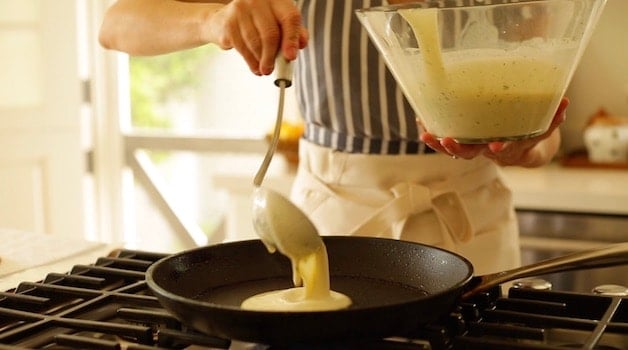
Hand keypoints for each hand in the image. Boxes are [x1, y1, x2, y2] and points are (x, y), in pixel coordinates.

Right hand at [207, 0, 307, 75]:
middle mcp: (258, 1)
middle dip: (272, 57)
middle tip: (272, 70)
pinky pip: (242, 48)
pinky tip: (254, 65)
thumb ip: (294, 32)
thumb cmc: (258, 21)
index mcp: (276, 0)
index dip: (292, 39)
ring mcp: (241, 10)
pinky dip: (250, 61)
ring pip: (255, 43)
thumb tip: (301, 44)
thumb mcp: (279, 22)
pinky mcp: (228, 22)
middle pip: (270, 34)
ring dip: (260, 61)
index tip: (291, 57)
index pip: (290, 18)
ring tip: (264, 69)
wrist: (225, 18)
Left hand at [420, 97, 568, 166]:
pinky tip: (421, 123)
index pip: (505, 149)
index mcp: (509, 148)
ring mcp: (475, 149)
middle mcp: (488, 151)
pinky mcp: (464, 144)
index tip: (496, 146)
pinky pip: (446, 144)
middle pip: (472, 154)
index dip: (501, 148)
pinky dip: (434, 136)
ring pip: (455, 151)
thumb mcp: (544, 129)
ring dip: (440, 145)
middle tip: (447, 141)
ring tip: (426, 134)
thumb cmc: (530, 135)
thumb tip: (565, 101)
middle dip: (459, 149)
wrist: (524, 152)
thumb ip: (553, 118)